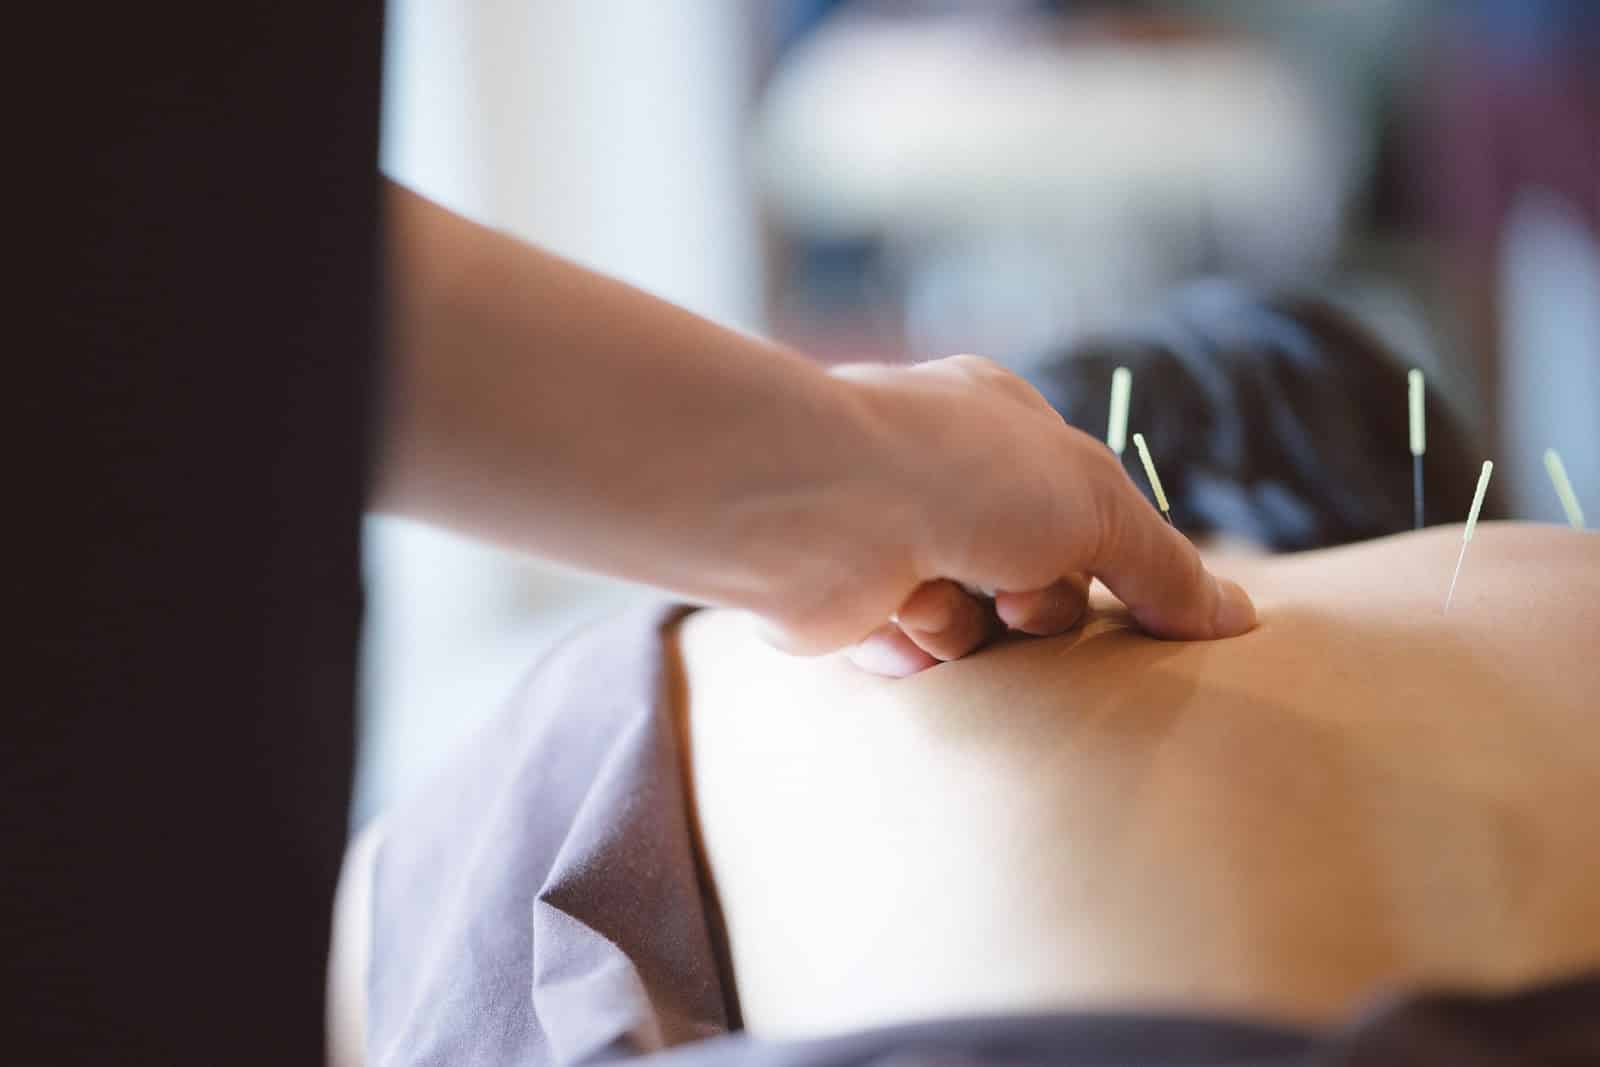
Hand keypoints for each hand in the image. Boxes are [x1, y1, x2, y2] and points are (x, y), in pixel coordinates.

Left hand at [758, 355, 1255, 674]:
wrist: (819, 505)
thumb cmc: (962, 474)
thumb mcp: (1097, 504)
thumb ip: (1164, 567)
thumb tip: (1237, 618)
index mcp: (1003, 427)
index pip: (1083, 510)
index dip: (1107, 560)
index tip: (1134, 605)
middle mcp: (945, 478)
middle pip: (1033, 580)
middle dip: (1036, 604)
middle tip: (1019, 599)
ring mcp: (893, 539)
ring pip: (976, 626)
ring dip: (971, 628)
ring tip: (939, 596)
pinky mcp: (849, 601)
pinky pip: (913, 655)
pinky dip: (913, 646)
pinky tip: (894, 617)